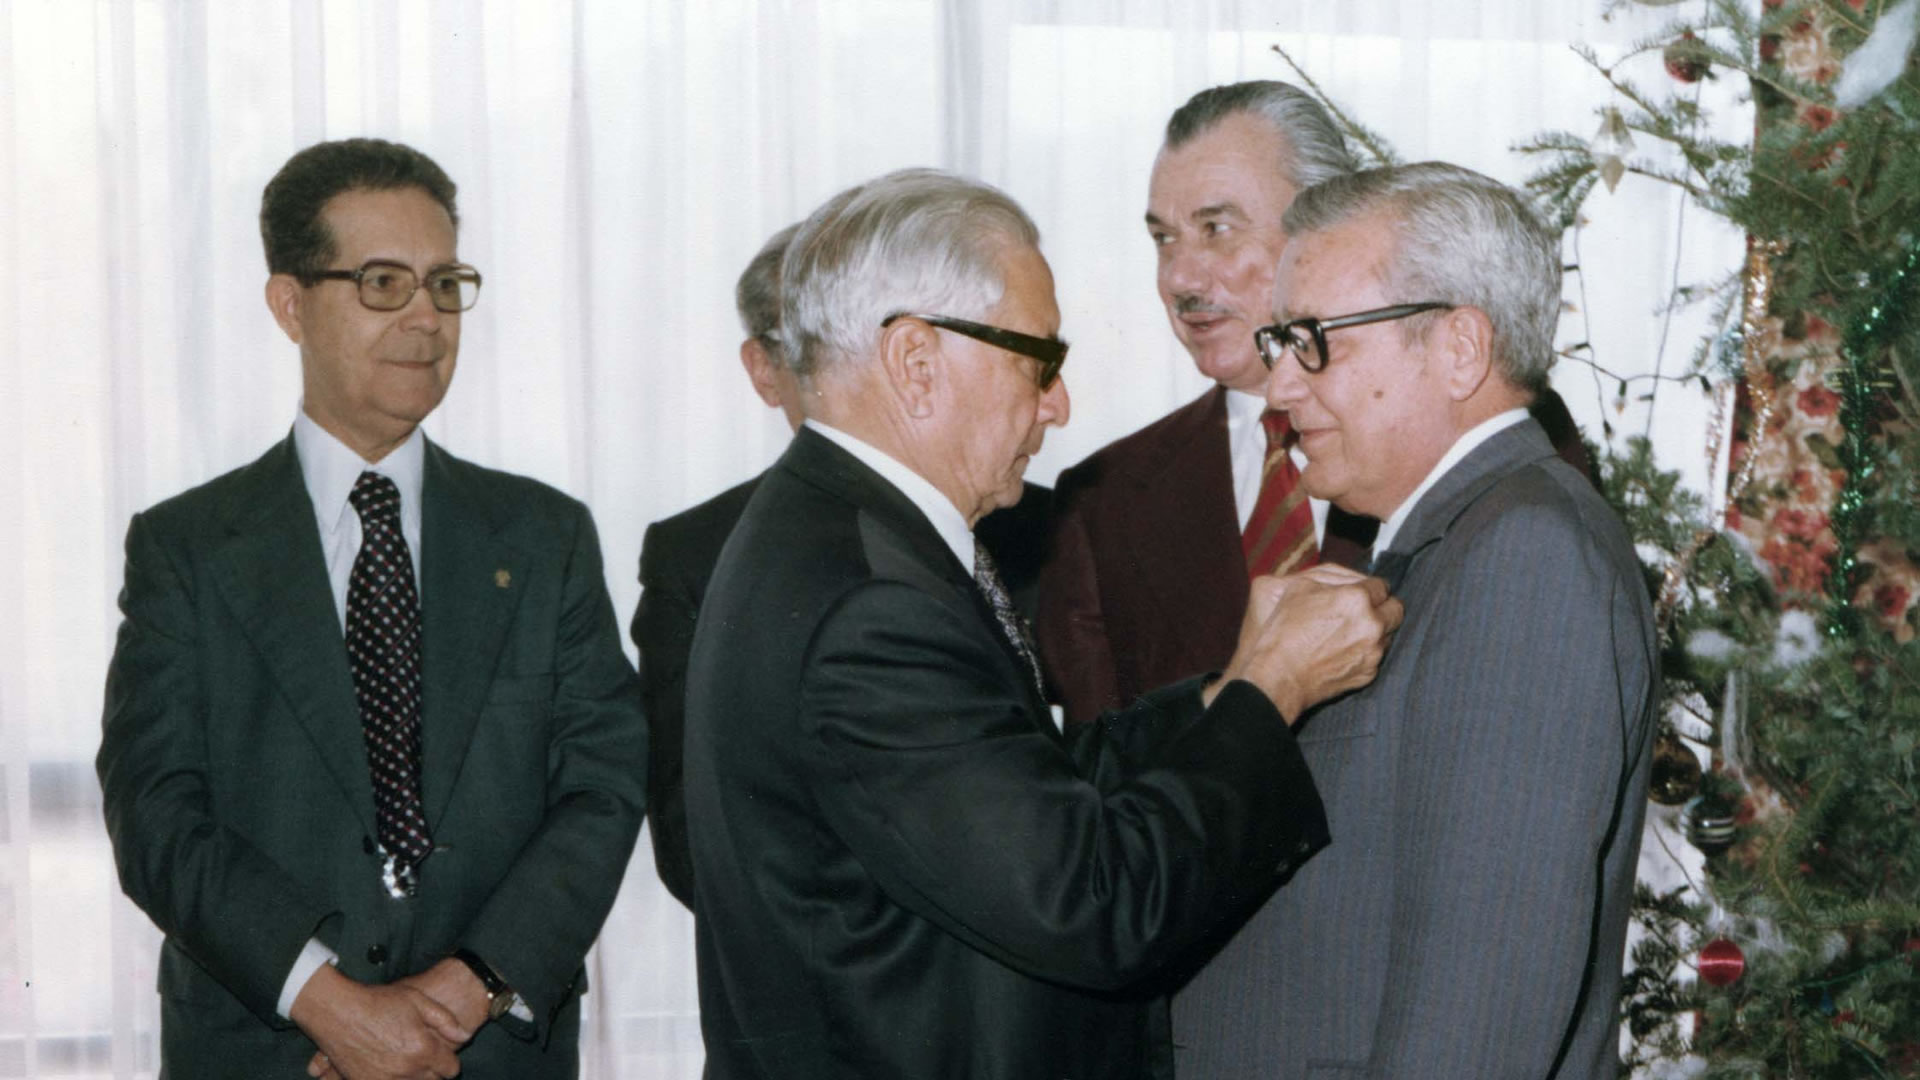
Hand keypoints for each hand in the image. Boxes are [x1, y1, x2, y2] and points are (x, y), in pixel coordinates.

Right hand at [290, 965, 467, 1079]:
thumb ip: (446, 1021)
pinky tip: (389, 1067)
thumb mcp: (418, 1000)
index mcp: (423, 1049)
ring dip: (413, 1077)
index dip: (448, 1060)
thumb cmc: (378, 1002)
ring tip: (406, 1060)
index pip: (451, 1069)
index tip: (441, 1053)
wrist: (338, 1011)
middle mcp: (407, 1070)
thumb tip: (465, 1036)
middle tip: (423, 1055)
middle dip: (433, 1070)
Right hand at [1210, 564, 1402, 721]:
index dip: (1369, 587)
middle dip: (1383, 606)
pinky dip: (1366, 651)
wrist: (1280, 676)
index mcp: (1357, 599)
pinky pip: (1377, 656)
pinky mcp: (1369, 673)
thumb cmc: (1284, 631)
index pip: (1381, 586)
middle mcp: (1372, 624)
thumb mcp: (1300, 588)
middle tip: (1367, 609)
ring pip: (1389, 634)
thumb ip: (1332, 579)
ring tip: (1352, 631)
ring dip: (1377, 629)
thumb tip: (1351, 582)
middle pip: (1396, 609)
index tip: (1362, 592)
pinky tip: (1346, 650)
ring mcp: (1373, 651)